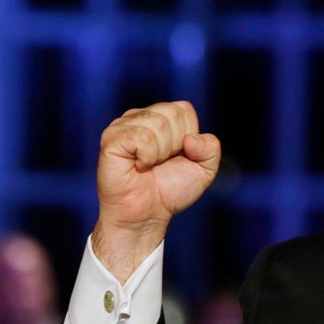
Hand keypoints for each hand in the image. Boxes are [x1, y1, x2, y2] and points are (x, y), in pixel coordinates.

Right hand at [92, 101, 220, 281]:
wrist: (148, 214)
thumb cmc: (170, 190)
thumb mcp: (204, 170)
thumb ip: (211, 149)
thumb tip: (191, 139)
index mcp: (160, 117)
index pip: (184, 109)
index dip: (188, 137)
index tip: (177, 156)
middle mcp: (140, 117)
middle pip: (172, 113)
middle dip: (175, 145)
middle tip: (161, 163)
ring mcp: (122, 126)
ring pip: (158, 124)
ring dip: (161, 153)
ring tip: (148, 166)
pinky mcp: (112, 139)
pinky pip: (142, 137)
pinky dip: (147, 157)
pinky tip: (138, 166)